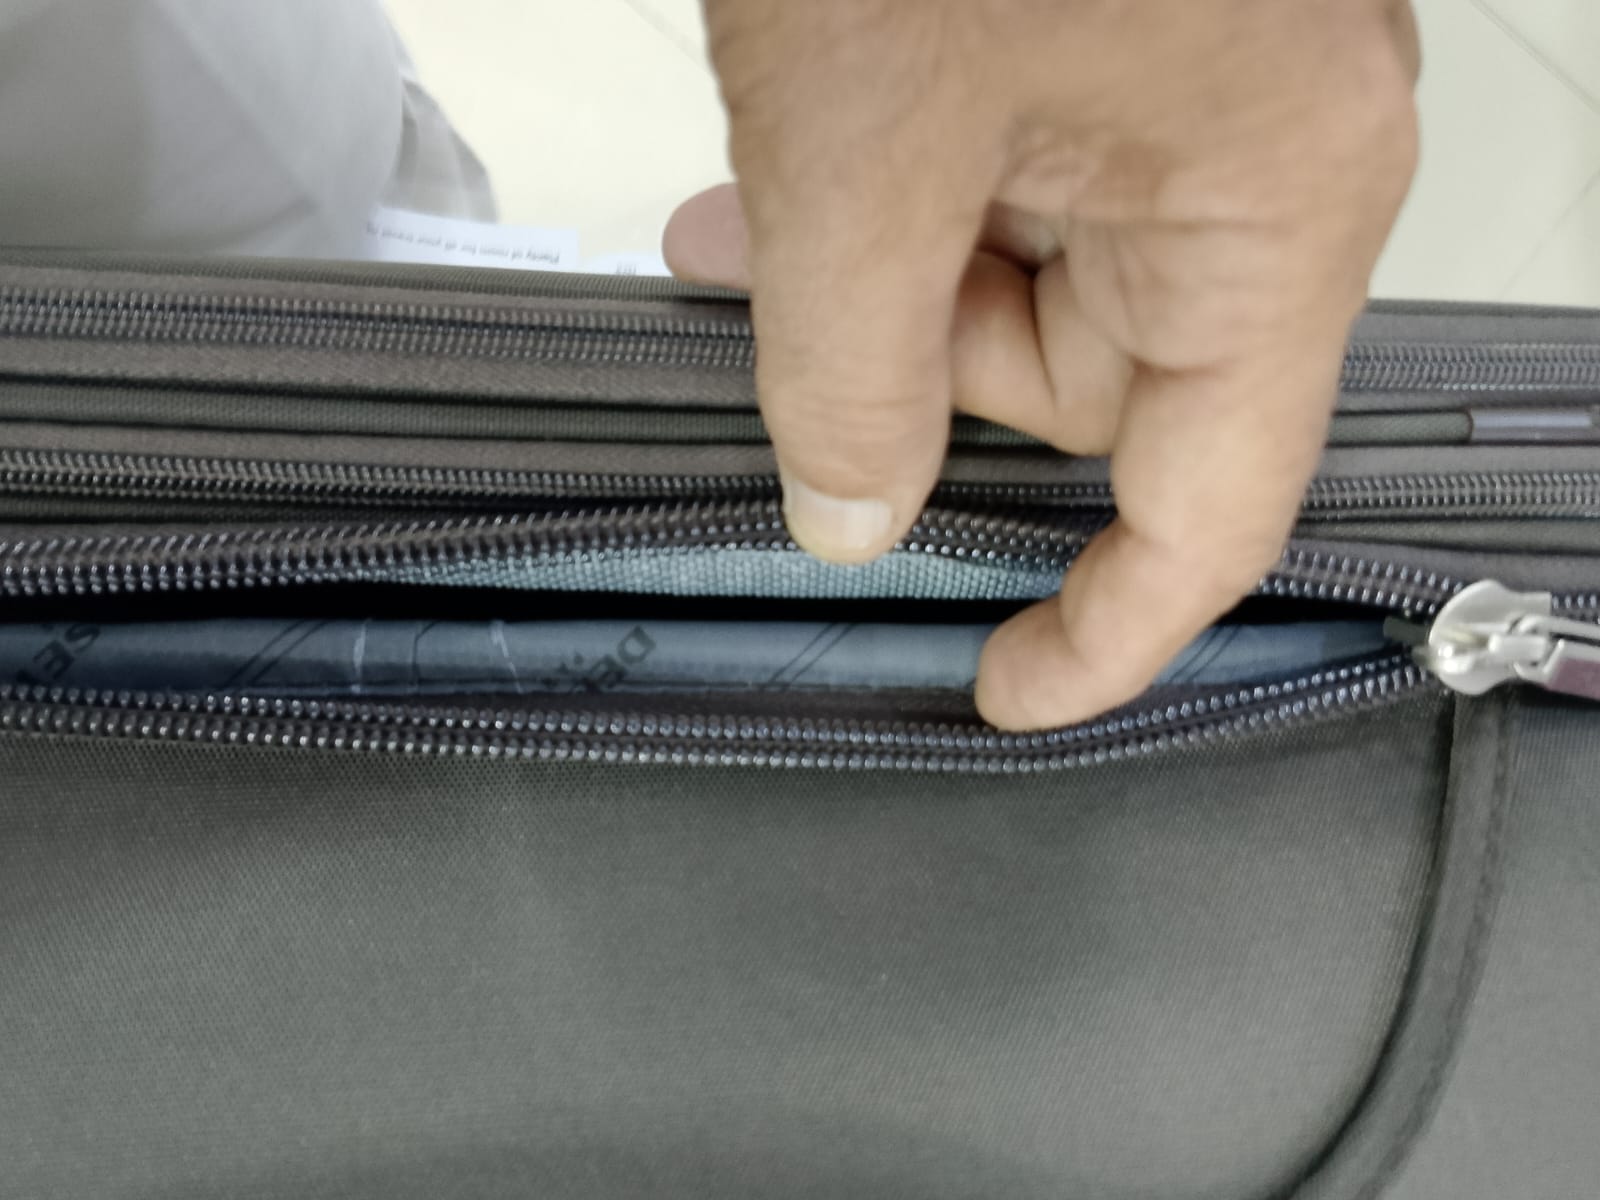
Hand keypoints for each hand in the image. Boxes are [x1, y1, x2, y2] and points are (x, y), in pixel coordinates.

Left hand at [665, 0, 1420, 729]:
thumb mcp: (865, 141)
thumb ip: (853, 362)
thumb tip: (852, 513)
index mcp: (1277, 201)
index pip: (1210, 505)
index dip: (1106, 629)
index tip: (1011, 688)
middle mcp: (1275, 155)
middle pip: (1102, 385)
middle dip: (926, 374)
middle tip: (797, 317)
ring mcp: (1214, 95)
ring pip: (1046, 286)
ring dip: (895, 274)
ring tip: (761, 217)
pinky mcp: (1144, 52)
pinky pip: (1038, 192)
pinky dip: (919, 203)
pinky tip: (813, 168)